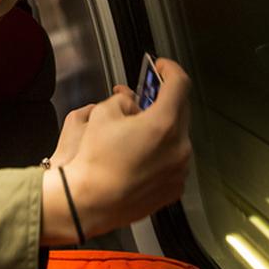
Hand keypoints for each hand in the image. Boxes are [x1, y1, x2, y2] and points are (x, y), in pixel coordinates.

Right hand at [49, 60, 191, 240]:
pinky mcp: (174, 189)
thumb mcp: (103, 113)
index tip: (161, 66)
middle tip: (144, 98)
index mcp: (164, 124)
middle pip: (181, 111)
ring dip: (162, 130)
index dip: (170, 69)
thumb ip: (124, 100)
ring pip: (177, 139)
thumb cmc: (94, 158)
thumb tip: (132, 102)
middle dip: (163, 101)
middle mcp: (180, 147)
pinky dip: (162, 154)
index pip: (180, 84)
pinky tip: (140, 157)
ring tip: (138, 131)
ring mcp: (180, 170)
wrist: (87, 202)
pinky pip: (173, 163)